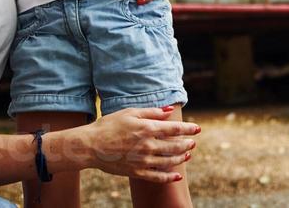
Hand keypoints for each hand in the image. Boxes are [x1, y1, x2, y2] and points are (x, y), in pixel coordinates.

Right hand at [67, 106, 198, 182]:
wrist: (90, 146)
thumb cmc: (109, 125)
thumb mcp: (130, 112)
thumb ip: (151, 112)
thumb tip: (169, 110)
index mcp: (147, 128)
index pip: (174, 129)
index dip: (188, 129)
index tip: (197, 129)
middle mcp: (148, 145)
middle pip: (175, 146)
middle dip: (187, 144)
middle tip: (193, 142)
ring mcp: (143, 160)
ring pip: (169, 161)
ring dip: (181, 158)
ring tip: (188, 155)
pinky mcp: (137, 172)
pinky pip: (158, 177)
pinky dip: (169, 177)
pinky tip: (177, 175)